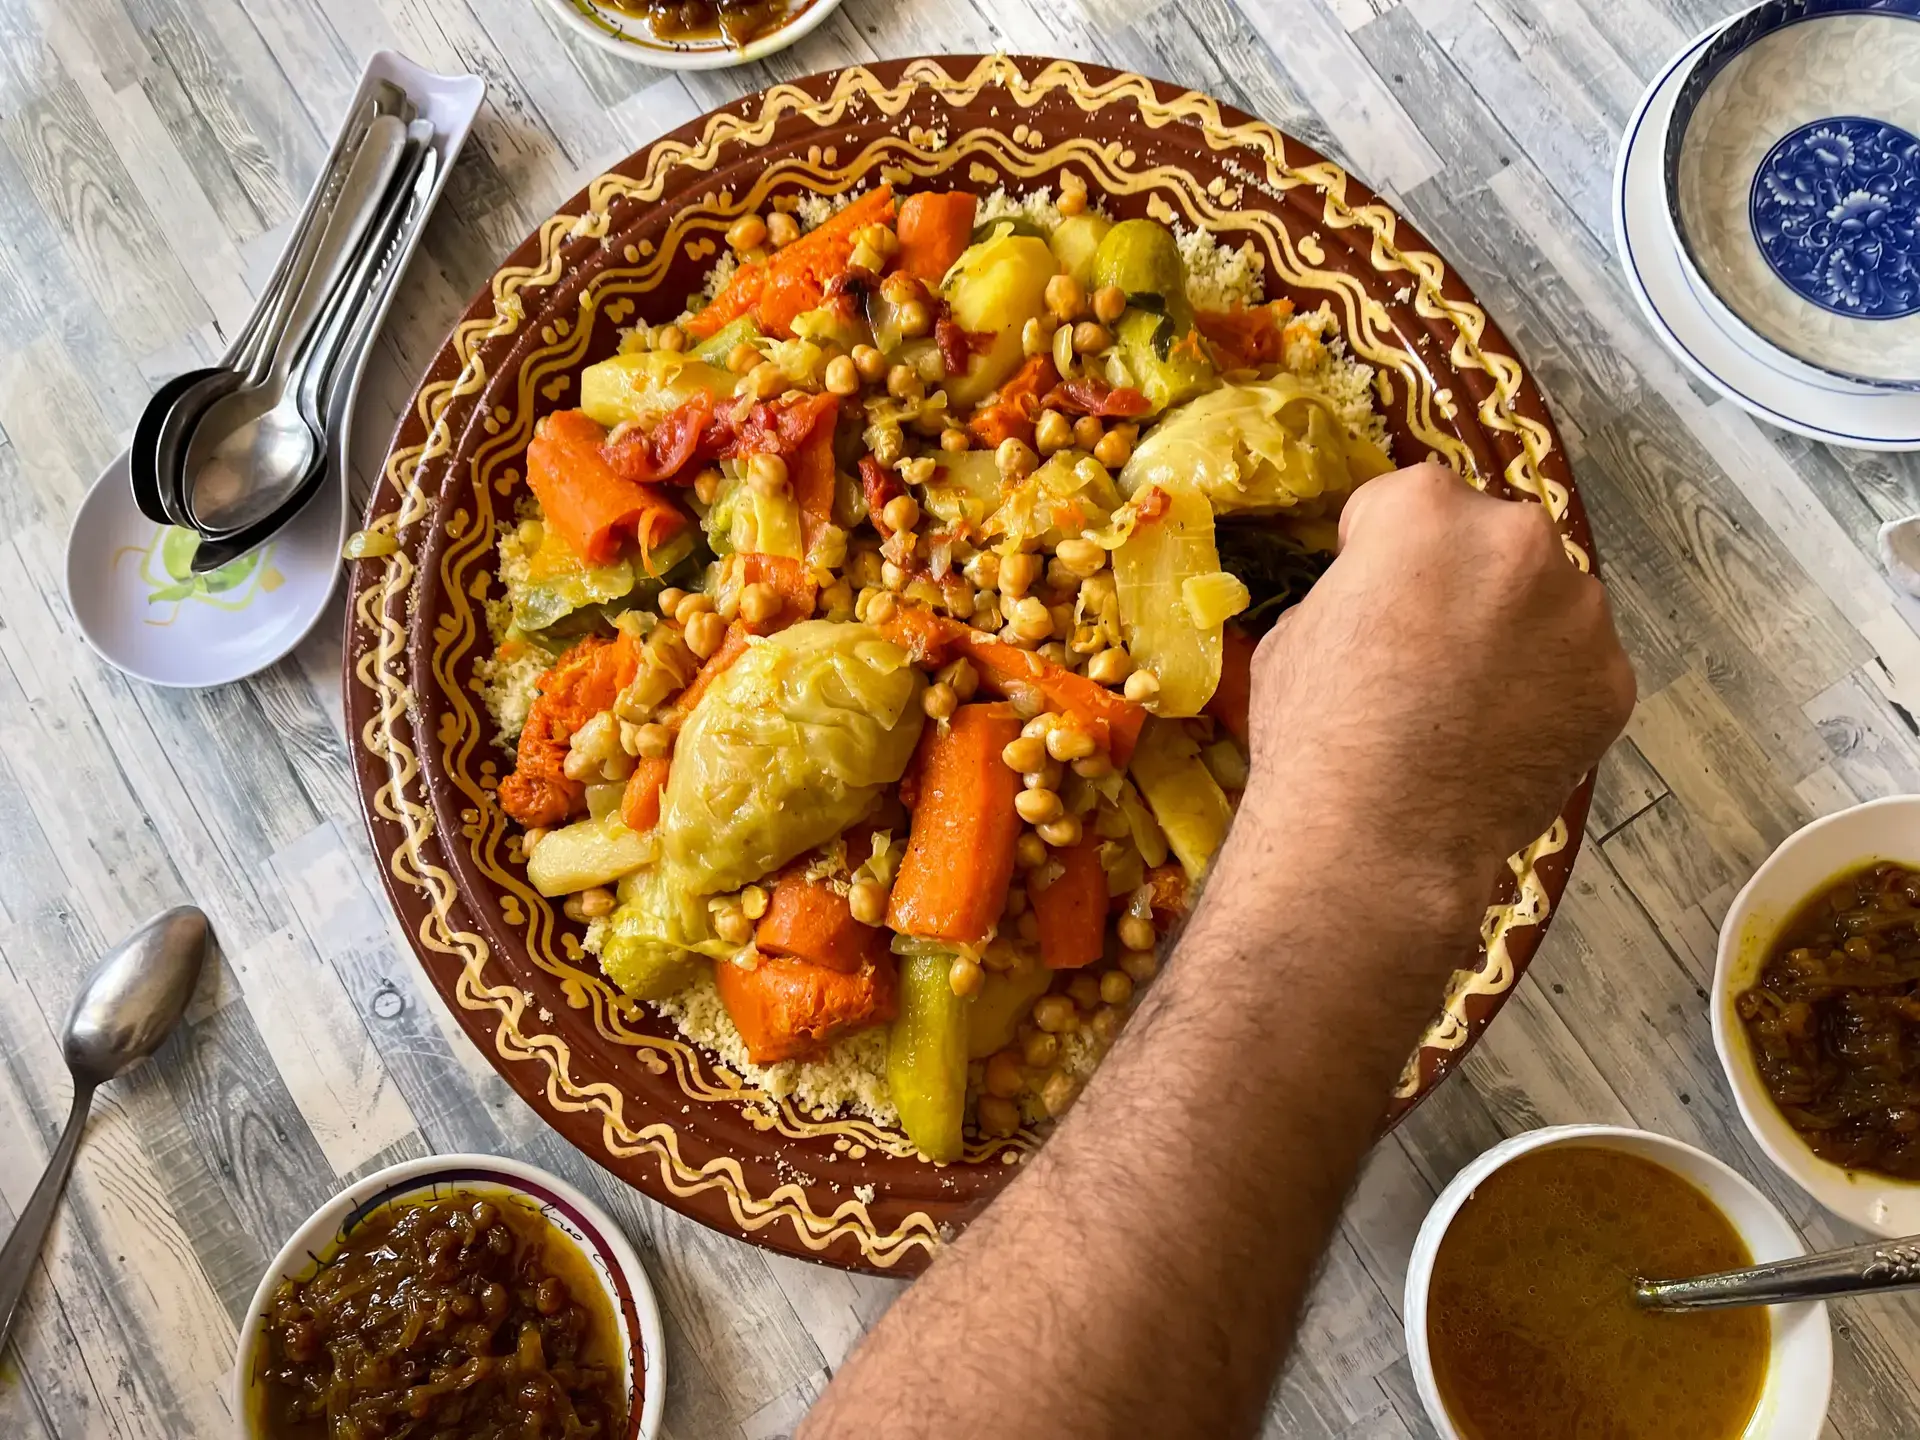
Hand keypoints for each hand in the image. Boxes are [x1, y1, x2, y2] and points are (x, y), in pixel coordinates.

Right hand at [1245, 464, 1633, 900]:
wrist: (1378, 842)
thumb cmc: (1315, 732)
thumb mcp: (1298, 633)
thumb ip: (1356, 593)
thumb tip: (1382, 606)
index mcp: (1426, 511)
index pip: (1407, 502)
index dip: (1379, 553)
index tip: (1369, 601)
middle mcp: (1518, 538)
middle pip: (1490, 540)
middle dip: (1461, 582)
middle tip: (1425, 653)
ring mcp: (1579, 611)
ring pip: (1545, 601)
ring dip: (1514, 632)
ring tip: (1469, 705)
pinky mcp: (1613, 682)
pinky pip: (1576, 667)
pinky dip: (1548, 692)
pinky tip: (1503, 737)